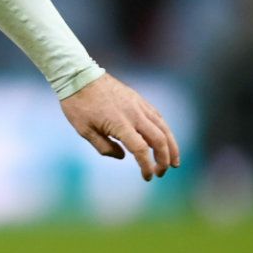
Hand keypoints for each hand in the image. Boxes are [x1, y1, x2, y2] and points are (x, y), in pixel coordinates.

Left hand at [59, 74, 180, 180]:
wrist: (78, 75)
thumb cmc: (77, 104)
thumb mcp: (84, 130)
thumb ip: (104, 147)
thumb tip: (123, 156)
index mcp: (120, 124)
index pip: (141, 150)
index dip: (147, 166)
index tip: (148, 177)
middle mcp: (134, 114)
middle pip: (159, 140)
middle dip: (164, 159)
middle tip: (162, 172)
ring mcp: (139, 105)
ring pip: (163, 128)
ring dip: (172, 146)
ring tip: (175, 161)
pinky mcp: (138, 99)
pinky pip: (157, 117)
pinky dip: (165, 130)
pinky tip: (165, 139)